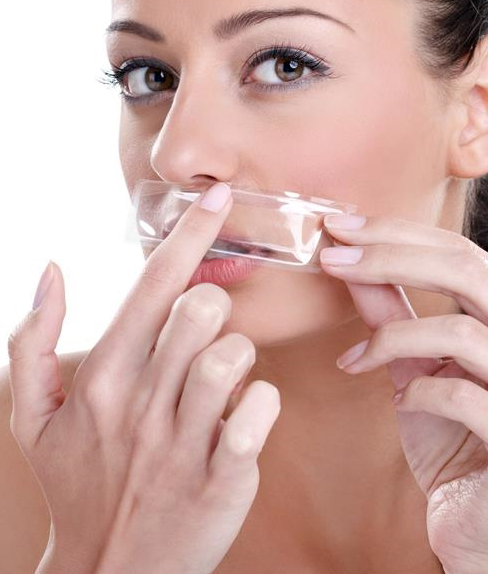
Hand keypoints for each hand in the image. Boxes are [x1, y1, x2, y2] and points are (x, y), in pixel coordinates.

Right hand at [7, 182, 280, 573]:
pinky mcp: (223, 478)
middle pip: (203, 309)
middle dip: (215, 306)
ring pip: (234, 355)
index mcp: (102, 377)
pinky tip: (243, 418)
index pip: (154, 285)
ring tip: (220, 381)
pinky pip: (261, 411)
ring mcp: (183, 442)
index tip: (219, 197)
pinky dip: (262, 403)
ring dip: (238, 357)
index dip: (190, 234)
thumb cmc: (77, 482)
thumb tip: (52, 270)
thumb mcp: (33, 416)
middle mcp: (142, 403)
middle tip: (203, 334)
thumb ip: (32, 339)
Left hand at [319, 213, 487, 573]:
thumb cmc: (456, 437)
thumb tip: (350, 262)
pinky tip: (397, 402)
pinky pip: (465, 398)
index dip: (396, 233)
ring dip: (391, 337)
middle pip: (467, 272)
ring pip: (464, 333)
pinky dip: (416, 394)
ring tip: (353, 359)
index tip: (337, 227)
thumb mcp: (418, 366)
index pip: (460, 251)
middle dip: (388, 257)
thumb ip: (393, 313)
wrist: (482, 522)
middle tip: (331, 258)